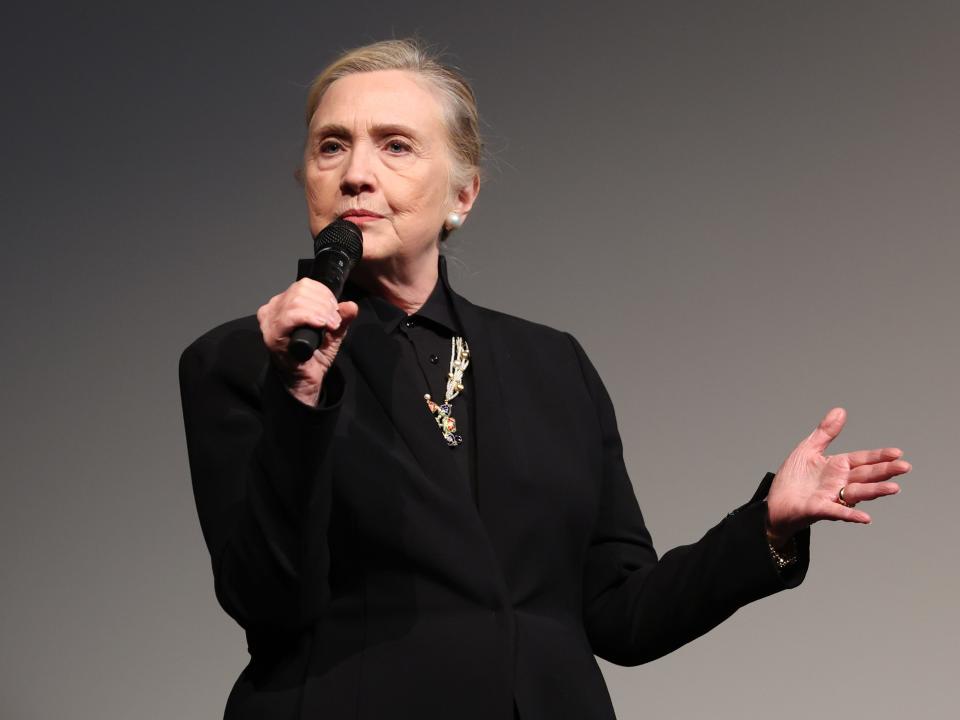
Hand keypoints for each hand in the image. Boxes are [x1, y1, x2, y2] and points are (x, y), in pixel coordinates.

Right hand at [257, 278, 358, 403]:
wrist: (304, 381)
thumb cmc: (314, 357)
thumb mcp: (332, 333)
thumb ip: (342, 318)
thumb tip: (351, 305)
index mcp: (284, 303)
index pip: (304, 285)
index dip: (324, 294)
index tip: (335, 311)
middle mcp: (272, 308)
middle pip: (300, 290)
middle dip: (324, 304)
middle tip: (334, 321)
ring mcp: (269, 321)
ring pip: (296, 301)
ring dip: (320, 312)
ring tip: (331, 325)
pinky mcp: (271, 335)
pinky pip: (290, 316)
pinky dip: (309, 317)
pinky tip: (320, 325)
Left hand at [765, 407, 910, 542]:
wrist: (775, 503)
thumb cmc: (792, 479)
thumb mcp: (808, 450)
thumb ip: (825, 433)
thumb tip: (841, 411)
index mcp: (837, 467)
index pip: (863, 459)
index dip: (879, 456)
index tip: (898, 453)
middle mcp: (839, 482)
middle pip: (865, 476)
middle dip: (885, 471)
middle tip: (905, 467)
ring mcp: (831, 497)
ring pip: (857, 493)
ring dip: (875, 491)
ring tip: (893, 488)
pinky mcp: (819, 509)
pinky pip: (838, 512)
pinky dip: (851, 514)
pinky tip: (865, 517)